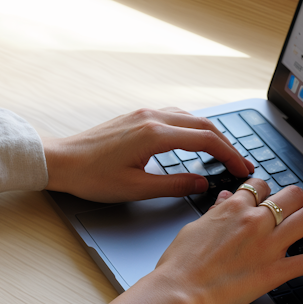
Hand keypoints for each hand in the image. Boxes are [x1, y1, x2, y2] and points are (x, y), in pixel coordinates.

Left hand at [43, 108, 254, 202]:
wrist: (60, 160)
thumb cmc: (90, 177)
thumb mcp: (136, 189)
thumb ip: (174, 185)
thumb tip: (202, 184)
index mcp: (155, 135)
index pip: (207, 141)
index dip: (230, 156)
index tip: (242, 170)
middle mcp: (152, 118)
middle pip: (204, 126)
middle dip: (227, 144)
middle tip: (240, 163)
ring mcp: (143, 114)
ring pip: (190, 118)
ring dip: (211, 134)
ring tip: (223, 154)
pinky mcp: (136, 116)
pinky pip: (175, 116)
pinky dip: (192, 128)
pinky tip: (194, 140)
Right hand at [144, 179, 302, 303]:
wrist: (179, 291)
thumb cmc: (179, 265)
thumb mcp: (193, 229)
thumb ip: (213, 214)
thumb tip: (221, 201)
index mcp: (232, 209)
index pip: (259, 187)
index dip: (268, 190)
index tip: (270, 196)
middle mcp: (255, 221)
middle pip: (291, 196)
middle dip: (301, 198)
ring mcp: (268, 245)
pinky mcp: (275, 270)